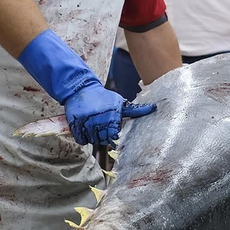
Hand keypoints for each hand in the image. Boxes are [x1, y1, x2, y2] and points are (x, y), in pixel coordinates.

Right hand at [17, 29, 156, 146]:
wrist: (81, 89)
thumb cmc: (104, 97)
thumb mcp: (120, 102)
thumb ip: (136, 110)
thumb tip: (154, 108)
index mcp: (112, 114)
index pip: (114, 136)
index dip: (113, 135)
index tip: (112, 130)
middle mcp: (99, 119)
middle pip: (103, 140)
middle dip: (103, 136)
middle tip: (101, 126)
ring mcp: (86, 122)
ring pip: (92, 140)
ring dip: (93, 136)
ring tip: (93, 125)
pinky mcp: (75, 123)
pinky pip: (81, 139)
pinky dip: (83, 137)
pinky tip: (85, 127)